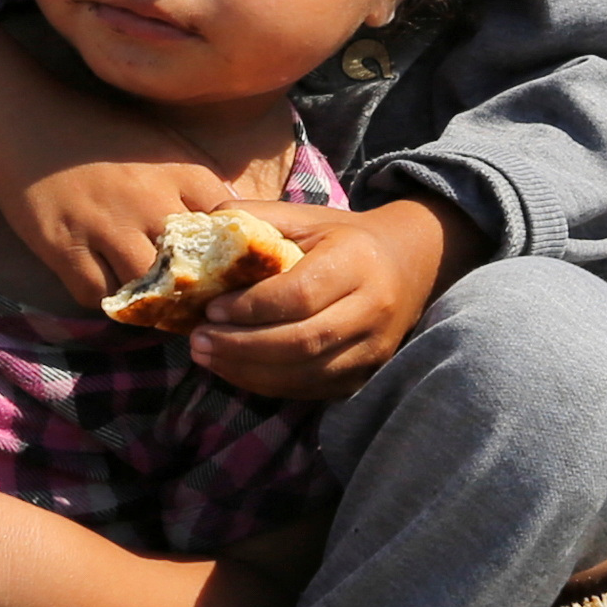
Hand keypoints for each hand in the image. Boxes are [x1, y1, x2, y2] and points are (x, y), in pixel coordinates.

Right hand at [0, 99, 275, 314]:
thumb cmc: (98, 129)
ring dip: (151, 302)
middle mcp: (148, 200)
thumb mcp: (160, 141)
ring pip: (147, 289)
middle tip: (195, 306)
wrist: (24, 116)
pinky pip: (96, 294)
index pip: (231, 230)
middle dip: (197, 292)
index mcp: (180, 172)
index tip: (232, 275)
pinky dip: (106, 300)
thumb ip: (198, 178)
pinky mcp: (64, 245)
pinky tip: (109, 291)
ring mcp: (105, 225)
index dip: (234, 258)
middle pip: (193, 270)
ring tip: (153, 306)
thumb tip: (240, 214)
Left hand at [189, 199, 452, 400]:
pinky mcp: (364, 375)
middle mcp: (372, 309)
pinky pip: (310, 389)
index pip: (300, 294)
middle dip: (242, 346)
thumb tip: (204, 228)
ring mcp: (372, 348)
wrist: (407, 264)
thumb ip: (257, 218)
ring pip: (306, 373)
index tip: (211, 308)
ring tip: (206, 357)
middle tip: (199, 340)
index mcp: (357, 261)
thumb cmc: (344, 238)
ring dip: (248, 370)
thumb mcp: (306, 217)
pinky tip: (234, 370)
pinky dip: (266, 384)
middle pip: (303, 341)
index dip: (251, 307)